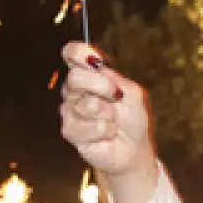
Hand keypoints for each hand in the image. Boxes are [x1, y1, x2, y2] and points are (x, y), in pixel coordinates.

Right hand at [58, 43, 158, 185]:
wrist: (133, 149)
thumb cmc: (133, 120)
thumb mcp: (133, 94)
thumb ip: (115, 77)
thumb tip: (95, 63)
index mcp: (89, 75)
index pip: (73, 54)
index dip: (79, 52)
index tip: (93, 59)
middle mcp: (75, 90)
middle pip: (75, 77)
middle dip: (102, 87)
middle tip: (116, 98)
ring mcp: (70, 110)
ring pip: (86, 104)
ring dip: (108, 114)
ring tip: (113, 121)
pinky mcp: (70, 131)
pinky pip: (90, 126)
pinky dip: (106, 130)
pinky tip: (107, 134)